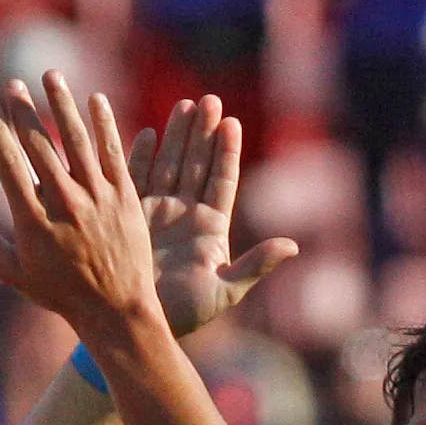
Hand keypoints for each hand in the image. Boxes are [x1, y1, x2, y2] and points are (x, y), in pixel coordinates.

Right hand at [0, 82, 158, 342]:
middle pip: (39, 144)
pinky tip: (95, 100)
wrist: (116, 311)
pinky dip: (104, 123)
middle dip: (23, 109)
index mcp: (32, 220)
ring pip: (76, 139)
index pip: (8, 164)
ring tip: (51, 77)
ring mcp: (96, 196)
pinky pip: (112, 151)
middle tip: (12, 84)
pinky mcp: (125, 196)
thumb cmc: (61, 295)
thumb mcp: (15, 274)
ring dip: (62, 103)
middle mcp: (63, 202)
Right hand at [132, 93, 296, 339]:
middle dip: (203, 132)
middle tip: (209, 99)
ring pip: (171, 165)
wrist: (138, 325)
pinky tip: (150, 132)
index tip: (232, 122)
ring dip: (178, 135)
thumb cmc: (184, 315)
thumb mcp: (225, 291)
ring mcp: (159, 213)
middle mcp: (186, 216)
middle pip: (197, 165)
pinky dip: (142, 156)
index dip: (226, 152)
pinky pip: (138, 179)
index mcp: (211, 229)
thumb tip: (293, 246)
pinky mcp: (132, 216)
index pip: (222, 181)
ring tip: (186, 104)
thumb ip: (256, 265)